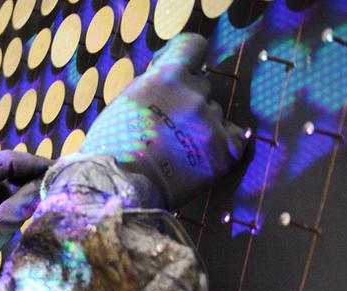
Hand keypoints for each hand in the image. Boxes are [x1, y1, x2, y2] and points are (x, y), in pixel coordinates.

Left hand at [0, 150, 50, 290]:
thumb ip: (21, 206)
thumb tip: (44, 185)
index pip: (10, 159)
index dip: (36, 163)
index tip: (59, 172)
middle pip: (3, 167)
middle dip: (27, 177)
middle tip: (50, 188)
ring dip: (15, 192)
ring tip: (30, 210)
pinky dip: (2, 202)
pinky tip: (10, 221)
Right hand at [79, 33, 246, 208]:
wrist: (118, 189)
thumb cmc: (112, 148)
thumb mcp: (124, 101)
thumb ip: (151, 85)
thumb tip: (169, 80)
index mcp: (166, 77)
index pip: (193, 46)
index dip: (187, 56)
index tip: (181, 68)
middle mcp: (194, 94)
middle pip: (201, 87)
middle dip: (187, 101)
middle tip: (167, 126)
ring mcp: (211, 123)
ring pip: (214, 114)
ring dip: (200, 126)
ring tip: (177, 150)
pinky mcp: (224, 151)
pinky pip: (234, 138)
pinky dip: (221, 144)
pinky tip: (202, 155)